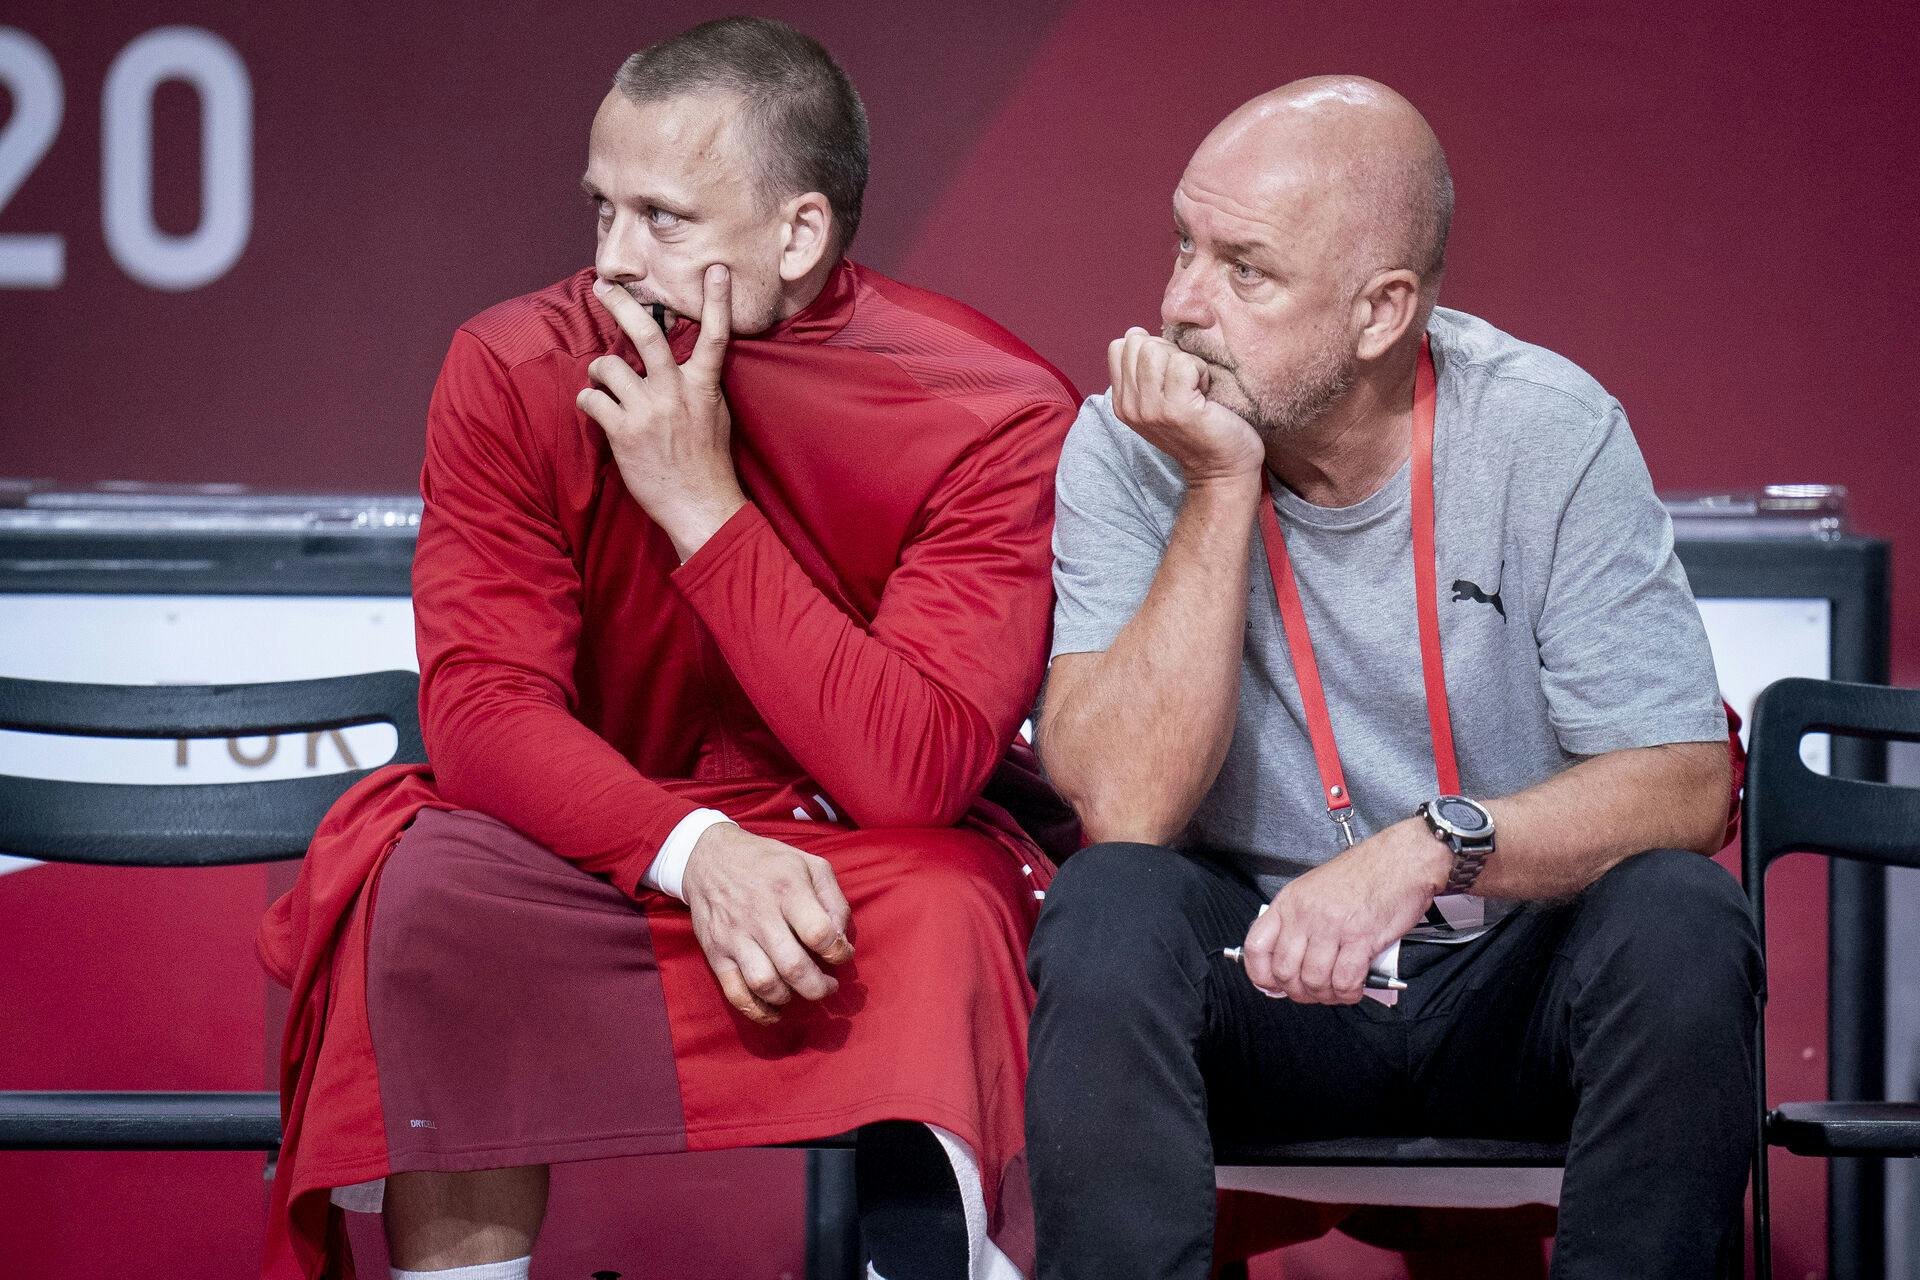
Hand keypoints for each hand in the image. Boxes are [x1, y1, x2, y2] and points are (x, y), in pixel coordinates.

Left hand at [579, 263, 744, 559]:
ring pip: (607, 366)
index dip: (717, 301)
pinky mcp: (624, 432)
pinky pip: (591, 400)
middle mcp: (676, 393)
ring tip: (603, 385)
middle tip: (604, 286)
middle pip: (646, 334)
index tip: (715, 269)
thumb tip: (685, 364)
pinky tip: (597, 413)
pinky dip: (588, 403)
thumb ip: (698, 386)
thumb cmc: (708, 464)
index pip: (715, 336)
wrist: (702, 507)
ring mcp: (648, 412)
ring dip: (599, 372)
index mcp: (703, 388)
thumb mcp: (716, 417)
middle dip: (621, 304)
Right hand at [681, 823, 854, 1024]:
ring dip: (790, 997)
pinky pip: (735, 993)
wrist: (709, 858)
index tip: (842, 955)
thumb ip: (833, 899)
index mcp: (788, 890)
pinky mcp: (716, 953)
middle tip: (829, 986)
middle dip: (819, 987)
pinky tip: (775, 1011)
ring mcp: (735, 937)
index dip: (839, 952)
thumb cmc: (767, 863)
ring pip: (765, 984)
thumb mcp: (808, 864)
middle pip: (794, 967)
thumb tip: (842, 938)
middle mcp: (760, 915)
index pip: (820, 933)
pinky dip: (757, 1011)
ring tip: (802, 991)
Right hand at [1107, 327, 1263, 486]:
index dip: (1150, 349)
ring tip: (1195, 388)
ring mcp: (1150, 409)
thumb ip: (1145, 370)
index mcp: (1122, 402)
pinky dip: (1201, 372)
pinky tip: (1205, 395)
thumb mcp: (1161, 397)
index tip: (1170, 375)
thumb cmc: (1201, 427)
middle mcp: (1129, 407)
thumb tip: (1136, 333)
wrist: (1223, 467)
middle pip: (1139, 344)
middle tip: (1186, 384)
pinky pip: (1184, 363)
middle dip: (1169, 353)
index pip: (1119, 347)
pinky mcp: (1175, 410)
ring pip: (1157, 350)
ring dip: (1185, 362)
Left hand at [1241, 818, 1450, 1003]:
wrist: (1402, 861)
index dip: (1260, 974)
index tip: (1272, 985)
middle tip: (1314, 992)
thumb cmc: (1364, 875)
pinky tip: (1355, 988)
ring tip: (1338, 990)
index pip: (1256, 946)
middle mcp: (1305, 914)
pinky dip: (1349, 993)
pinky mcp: (1360, 938)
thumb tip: (1290, 962)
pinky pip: (1345, 981)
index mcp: (1289, 901)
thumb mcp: (1315, 889)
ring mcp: (1331, 926)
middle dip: (1299, 991)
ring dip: (1326, 995)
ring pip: (1314, 980)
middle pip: (1285, 971)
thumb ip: (1300, 921)